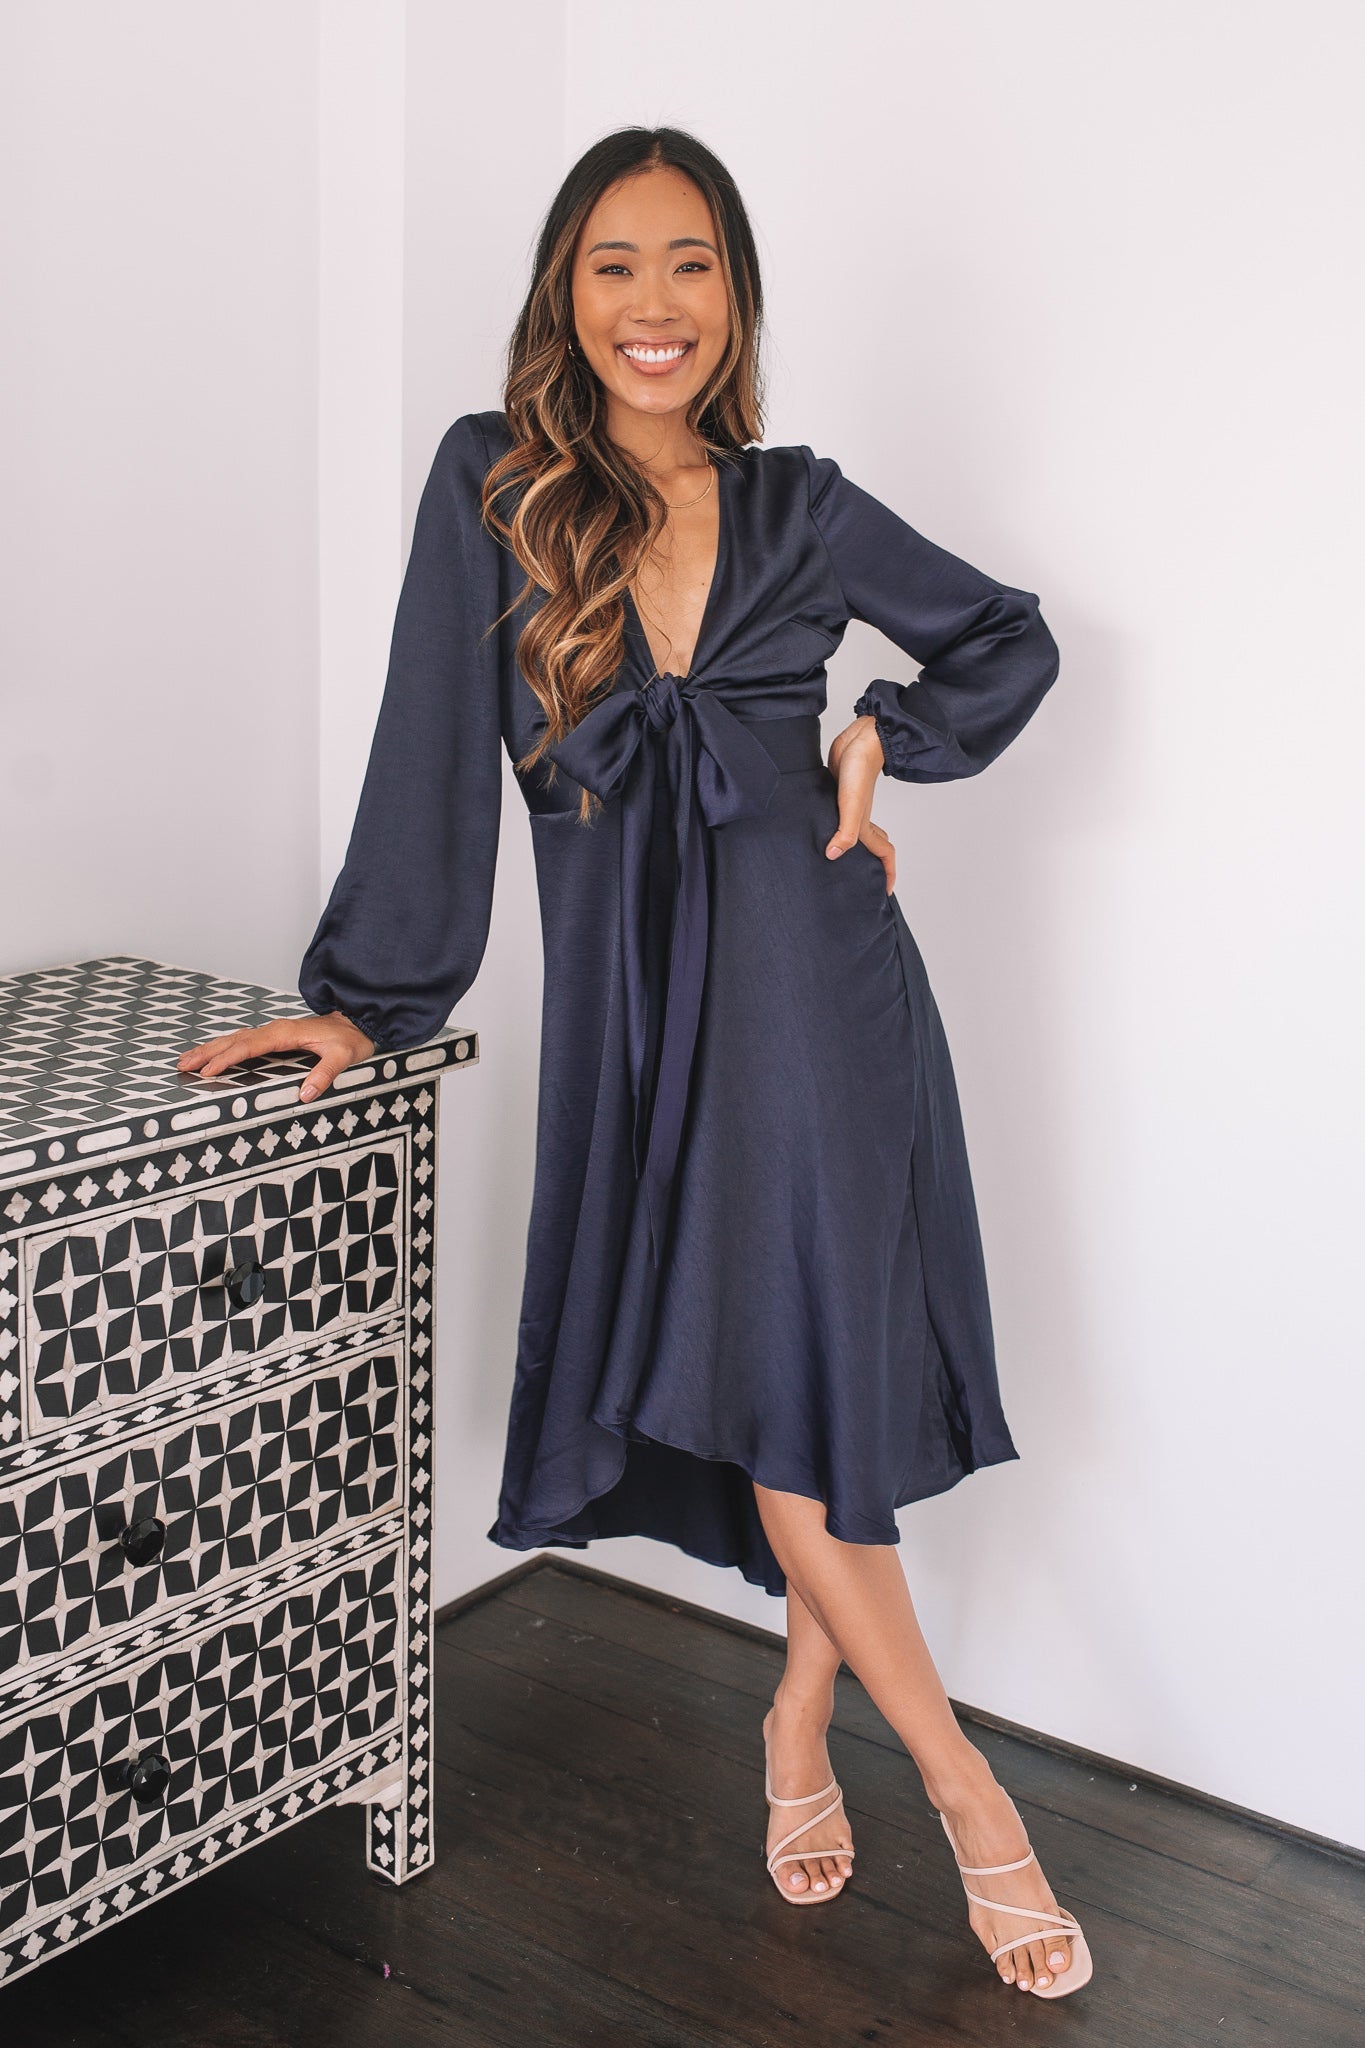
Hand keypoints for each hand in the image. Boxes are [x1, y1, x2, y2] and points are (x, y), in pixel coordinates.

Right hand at [176, 1010, 376, 1103]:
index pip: (249, 1046)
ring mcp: (272, 1033)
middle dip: (206, 1053)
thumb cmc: (349, 1039)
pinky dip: (223, 1048)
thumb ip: (324, 1074)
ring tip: (186, 1060)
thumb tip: (305, 1094)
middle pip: (233, 1040)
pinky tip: (213, 1056)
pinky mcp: (273, 1038)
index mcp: (285, 1033)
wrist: (356, 1023)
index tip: (208, 1071)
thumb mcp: (343, 1057)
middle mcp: (274, 1030)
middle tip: (182, 1066)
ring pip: (234, 1039)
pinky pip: (242, 1042)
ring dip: (210, 1049)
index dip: (227, 1059)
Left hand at [825, 713, 895, 893]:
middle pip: (872, 846)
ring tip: (839, 860)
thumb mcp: (851, 804)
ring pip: (855, 831)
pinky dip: (836, 826)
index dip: (888, 874)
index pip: (884, 854)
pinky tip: (820, 827)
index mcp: (866, 824)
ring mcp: (850, 805)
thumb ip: (846, 830)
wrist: (860, 738)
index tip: (886, 892)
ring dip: (852, 846)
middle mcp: (860, 817)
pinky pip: (840, 816)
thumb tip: (834, 855)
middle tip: (864, 881)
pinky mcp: (839, 793)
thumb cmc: (859, 768)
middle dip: (873, 865)